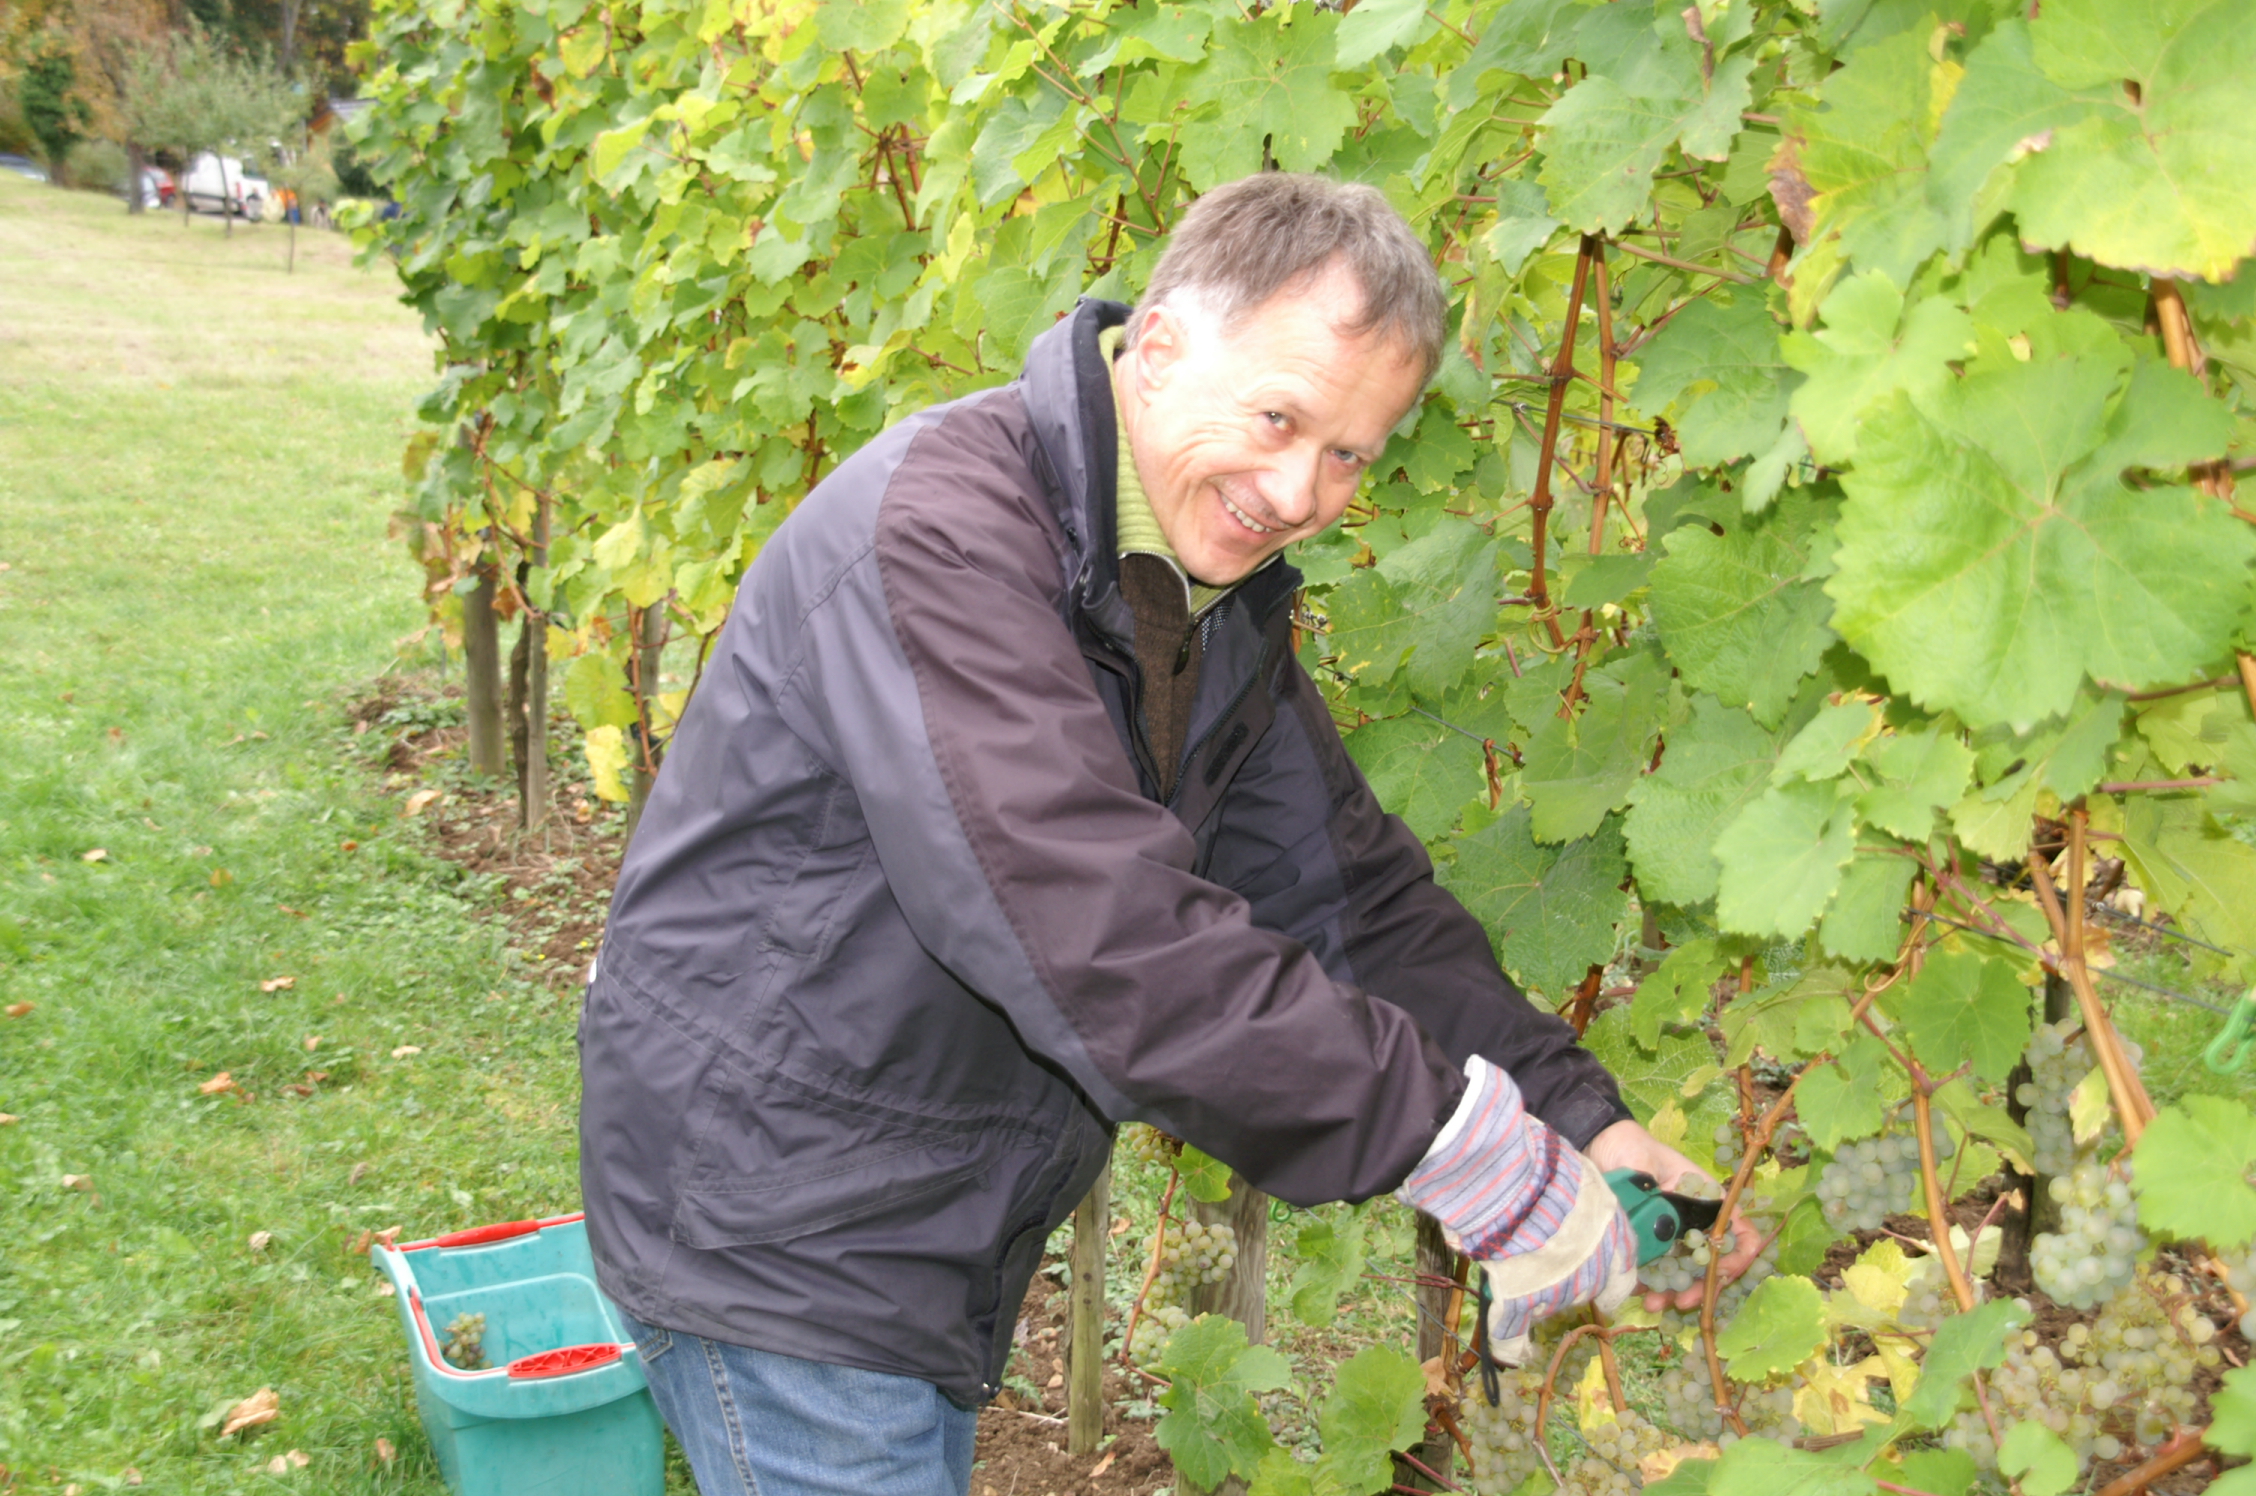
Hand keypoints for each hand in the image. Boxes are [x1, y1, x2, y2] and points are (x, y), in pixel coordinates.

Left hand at [1585, 1118, 1761, 1311]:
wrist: (1597, 1144)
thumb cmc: (1630, 1147)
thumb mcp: (1647, 1166)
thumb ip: (1657, 1198)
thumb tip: (1662, 1233)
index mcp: (1708, 1201)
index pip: (1740, 1232)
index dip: (1739, 1256)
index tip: (1720, 1273)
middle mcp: (1695, 1222)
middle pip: (1711, 1264)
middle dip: (1701, 1288)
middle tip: (1681, 1302)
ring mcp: (1672, 1236)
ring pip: (1684, 1274)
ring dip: (1674, 1293)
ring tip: (1653, 1304)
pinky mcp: (1648, 1245)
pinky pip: (1656, 1273)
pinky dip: (1651, 1287)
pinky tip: (1638, 1293)